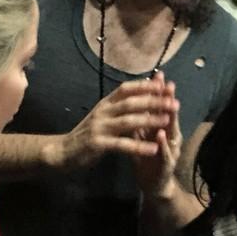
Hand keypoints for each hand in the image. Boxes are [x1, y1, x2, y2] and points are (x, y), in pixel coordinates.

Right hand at [50, 78, 177, 171]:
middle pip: (131, 103)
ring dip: (149, 120)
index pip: (126, 89)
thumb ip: (118, 108)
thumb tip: (138, 95)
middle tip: (173, 102)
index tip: (164, 84)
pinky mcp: (98, 144)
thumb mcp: (102, 117)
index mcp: (105, 104)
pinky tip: (153, 149)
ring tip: (167, 120)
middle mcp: (103, 112)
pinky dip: (139, 146)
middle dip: (154, 102)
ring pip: (128, 121)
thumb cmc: (86, 134)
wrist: (62, 151)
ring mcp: (99, 127)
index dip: (145, 86)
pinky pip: (122, 144)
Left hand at [131, 72, 181, 196]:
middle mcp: (169, 136)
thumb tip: (135, 99)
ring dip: (170, 119)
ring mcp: (171, 150)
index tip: (157, 75)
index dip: (159, 91)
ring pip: (171, 132)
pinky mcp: (167, 165)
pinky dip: (163, 144)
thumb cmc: (148, 157)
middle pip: (169, 115)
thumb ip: (141, 119)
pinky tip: (161, 135)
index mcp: (160, 127)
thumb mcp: (142, 136)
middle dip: (168, 100)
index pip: (159, 106)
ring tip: (168, 106)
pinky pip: (165, 153)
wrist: (153, 184)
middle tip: (168, 84)